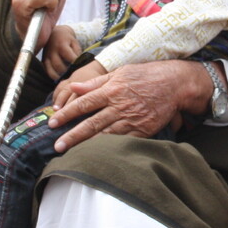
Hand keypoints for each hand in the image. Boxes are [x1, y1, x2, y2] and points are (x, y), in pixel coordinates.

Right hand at [43, 24, 82, 78]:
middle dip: (67, 72)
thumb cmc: (67, 39)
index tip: (80, 68)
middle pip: (59, 66)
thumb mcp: (74, 42)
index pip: (70, 58)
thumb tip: (79, 64)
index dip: (75, 64)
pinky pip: (47, 71)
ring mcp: (46, 57)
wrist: (55, 33)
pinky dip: (53, 76)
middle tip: (73, 76)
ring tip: (66, 78)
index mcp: (61, 45)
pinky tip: (59, 78)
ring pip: (51, 71)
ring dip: (59, 77)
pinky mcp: (43, 61)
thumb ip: (77, 52)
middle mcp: (52, 51)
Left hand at [47, 59, 200, 151]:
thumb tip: (74, 87)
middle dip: (72, 136)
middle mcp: (119, 106)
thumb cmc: (146, 75)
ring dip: (87, 145)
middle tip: (57, 145)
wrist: (175, 84)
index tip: (53, 122)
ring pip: (105, 135)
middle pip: (91, 123)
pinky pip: (123, 142)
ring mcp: (131, 120)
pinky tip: (97, 155)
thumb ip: (95, 82)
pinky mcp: (142, 130)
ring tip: (72, 153)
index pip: (83, 103)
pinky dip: (109, 148)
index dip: (66, 113)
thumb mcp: (120, 72)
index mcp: (112, 90)